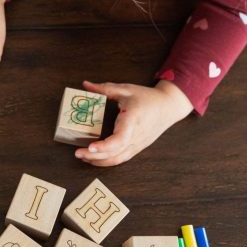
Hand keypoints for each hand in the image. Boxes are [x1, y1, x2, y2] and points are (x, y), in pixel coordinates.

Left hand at [75, 79, 192, 166]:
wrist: (169, 107)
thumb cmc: (148, 98)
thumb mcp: (126, 89)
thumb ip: (105, 88)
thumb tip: (85, 85)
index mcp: (133, 121)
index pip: (120, 139)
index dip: (104, 146)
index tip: (90, 147)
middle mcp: (136, 136)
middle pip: (115, 153)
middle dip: (95, 156)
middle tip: (77, 153)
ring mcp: (138, 144)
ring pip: (118, 159)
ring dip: (100, 161)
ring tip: (83, 157)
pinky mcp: (138, 148)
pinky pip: (122, 158)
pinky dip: (108, 161)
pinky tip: (96, 158)